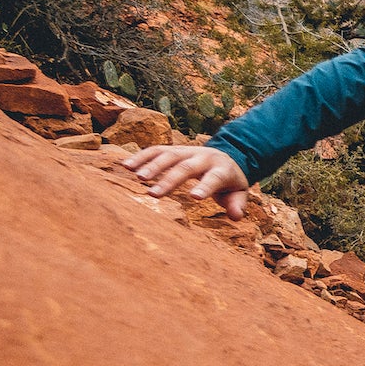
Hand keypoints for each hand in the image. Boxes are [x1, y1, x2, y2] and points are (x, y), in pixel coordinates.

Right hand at [123, 144, 249, 219]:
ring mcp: (186, 151)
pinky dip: (141, 156)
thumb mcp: (239, 193)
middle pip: (186, 167)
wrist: (226, 155)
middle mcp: (202, 157)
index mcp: (222, 170)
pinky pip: (156, 150)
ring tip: (137, 178)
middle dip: (169, 180)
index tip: (194, 197)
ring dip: (152, 166)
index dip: (205, 187)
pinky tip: (125, 166)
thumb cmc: (230, 181)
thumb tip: (236, 216)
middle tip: (153, 195)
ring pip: (168, 155)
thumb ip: (237, 204)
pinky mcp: (173, 149)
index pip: (214, 178)